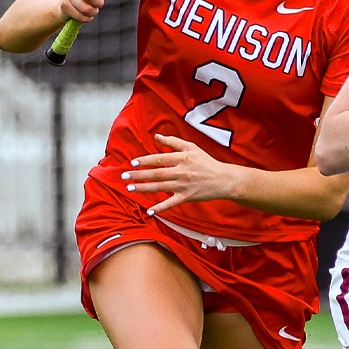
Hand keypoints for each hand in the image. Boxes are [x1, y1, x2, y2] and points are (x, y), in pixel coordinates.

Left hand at [122, 134, 244, 214]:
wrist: (223, 179)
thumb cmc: (206, 162)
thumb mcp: (192, 147)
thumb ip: (173, 142)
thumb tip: (156, 137)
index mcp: (182, 158)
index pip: (160, 159)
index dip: (145, 161)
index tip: (133, 163)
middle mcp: (182, 172)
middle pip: (157, 173)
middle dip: (139, 175)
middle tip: (124, 176)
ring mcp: (184, 185)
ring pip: (160, 187)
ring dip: (144, 188)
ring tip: (130, 188)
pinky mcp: (187, 197)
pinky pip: (171, 203)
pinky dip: (160, 208)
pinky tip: (149, 211)